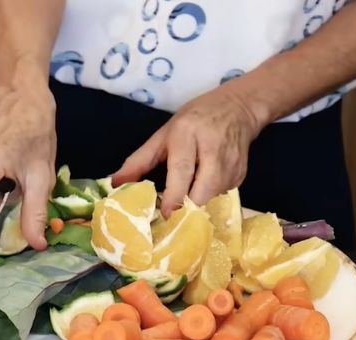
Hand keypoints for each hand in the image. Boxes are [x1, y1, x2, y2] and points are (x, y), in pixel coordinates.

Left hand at [112, 87, 262, 216]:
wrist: (237, 108)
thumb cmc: (193, 121)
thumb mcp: (163, 134)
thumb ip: (139, 160)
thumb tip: (114, 183)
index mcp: (188, 134)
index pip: (182, 169)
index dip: (174, 194)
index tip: (166, 213)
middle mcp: (213, 148)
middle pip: (204, 188)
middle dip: (188, 206)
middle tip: (173, 215)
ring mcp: (232, 162)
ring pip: (213, 196)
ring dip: (198, 202)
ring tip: (187, 194)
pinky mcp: (241, 173)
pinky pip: (223, 195)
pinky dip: (210, 196)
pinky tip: (204, 186)